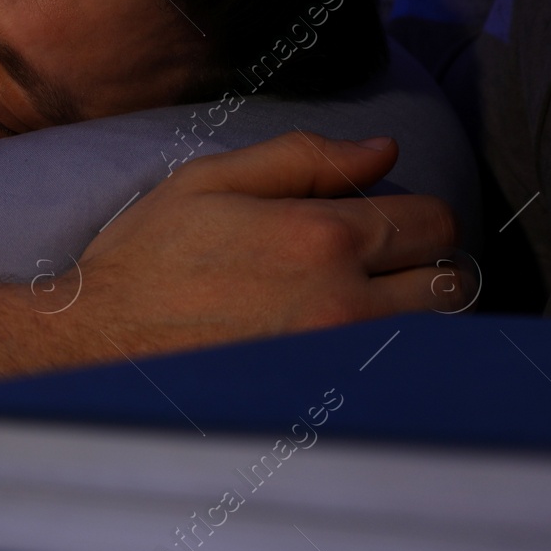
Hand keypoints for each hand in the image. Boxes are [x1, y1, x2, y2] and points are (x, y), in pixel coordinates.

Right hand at [72, 131, 461, 355]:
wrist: (98, 340)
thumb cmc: (147, 258)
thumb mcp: (210, 180)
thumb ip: (303, 157)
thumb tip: (385, 150)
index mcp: (319, 235)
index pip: (435, 222)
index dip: (412, 217)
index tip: (378, 225)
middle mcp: (343, 301)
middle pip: (452, 282)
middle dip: (426, 266)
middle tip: (380, 267)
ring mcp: (336, 360)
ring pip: (435, 335)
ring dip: (417, 316)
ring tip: (367, 307)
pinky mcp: (322, 400)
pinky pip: (397, 377)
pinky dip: (390, 359)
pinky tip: (346, 347)